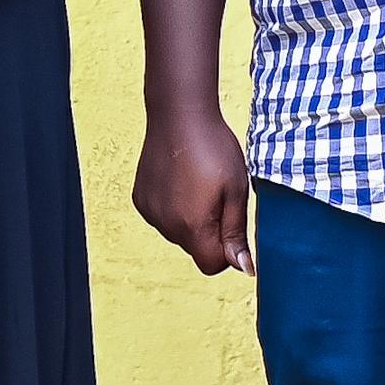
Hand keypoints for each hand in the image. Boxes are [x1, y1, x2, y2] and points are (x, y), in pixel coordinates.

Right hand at [132, 100, 249, 274]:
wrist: (178, 115)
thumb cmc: (214, 149)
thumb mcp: (236, 190)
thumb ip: (236, 233)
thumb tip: (244, 269)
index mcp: (193, 226)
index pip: (212, 265)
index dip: (227, 250)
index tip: (231, 221)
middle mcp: (166, 225)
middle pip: (195, 249)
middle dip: (209, 232)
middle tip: (218, 196)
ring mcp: (150, 213)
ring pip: (178, 234)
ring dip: (191, 220)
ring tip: (198, 184)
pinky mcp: (140, 200)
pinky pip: (162, 218)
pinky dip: (173, 208)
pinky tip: (180, 181)